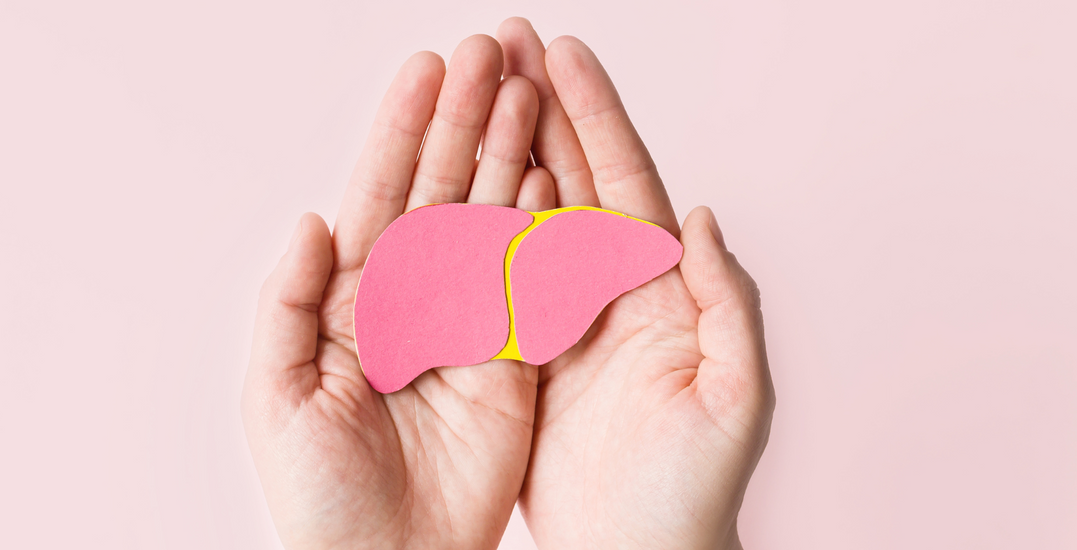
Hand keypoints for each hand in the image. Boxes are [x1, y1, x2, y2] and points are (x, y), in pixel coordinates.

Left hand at [242, 35, 555, 549]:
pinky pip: (528, 281)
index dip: (402, 130)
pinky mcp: (511, 356)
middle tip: (491, 51)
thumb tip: (312, 219)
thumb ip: (290, 302)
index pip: (381, 194)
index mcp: (352, 298)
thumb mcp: (277, 393)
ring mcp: (466, 322)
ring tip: (527, 92)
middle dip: (465, 120)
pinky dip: (541, 228)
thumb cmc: (316, 492)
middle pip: (442, 190)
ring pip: (491, 220)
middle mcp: (412, 298)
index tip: (427, 69)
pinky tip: (547, 177)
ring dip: (508, 155)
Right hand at [494, 18, 774, 549]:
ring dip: (501, 151)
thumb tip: (702, 216)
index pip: (627, 181)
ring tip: (471, 92)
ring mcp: (560, 319)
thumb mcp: (737, 393)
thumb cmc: (700, 489)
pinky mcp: (520, 357)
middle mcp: (609, 291)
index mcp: (661, 288)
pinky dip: (471, 229)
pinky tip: (448, 187)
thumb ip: (727, 300)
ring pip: (525, 216)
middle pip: (572, 178)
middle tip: (503, 44)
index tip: (563, 54)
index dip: (596, 115)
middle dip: (539, 108)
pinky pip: (491, 280)